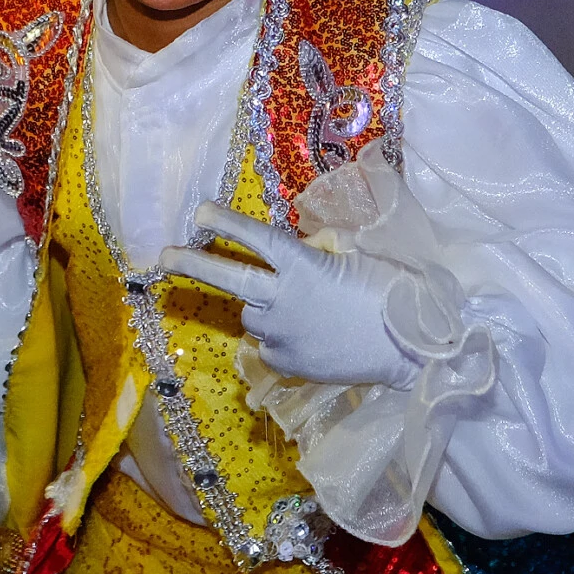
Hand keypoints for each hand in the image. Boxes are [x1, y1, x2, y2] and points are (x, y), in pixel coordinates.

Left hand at [156, 203, 420, 390]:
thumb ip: (320, 254)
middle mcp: (284, 297)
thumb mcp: (358, 260)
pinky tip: (308, 336)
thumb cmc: (393, 294)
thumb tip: (300, 251)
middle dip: (191, 263)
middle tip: (162, 256)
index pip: (256, 239)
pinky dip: (278, 338)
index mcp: (304, 265)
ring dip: (262, 308)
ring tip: (301, 311)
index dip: (226, 223)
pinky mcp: (286, 361)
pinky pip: (268, 345)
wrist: (411, 351)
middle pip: (229, 275)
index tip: (199, 211)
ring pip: (251, 315)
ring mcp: (282, 332)